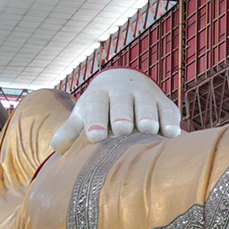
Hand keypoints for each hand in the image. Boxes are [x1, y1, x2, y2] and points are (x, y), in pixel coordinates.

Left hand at [50, 69, 181, 150]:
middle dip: (122, 115)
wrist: (125, 81)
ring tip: (147, 129)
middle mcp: (122, 92)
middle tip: (122, 129)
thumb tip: (57, 147)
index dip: (95, 120)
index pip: (96, 105)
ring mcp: (145, 96)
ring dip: (147, 116)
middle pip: (122, 103)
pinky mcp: (165, 104)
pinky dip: (170, 122)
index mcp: (99, 95)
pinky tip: (171, 134)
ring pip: (147, 105)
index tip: (95, 136)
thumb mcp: (83, 115)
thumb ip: (70, 131)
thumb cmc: (100, 107)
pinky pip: (169, 112)